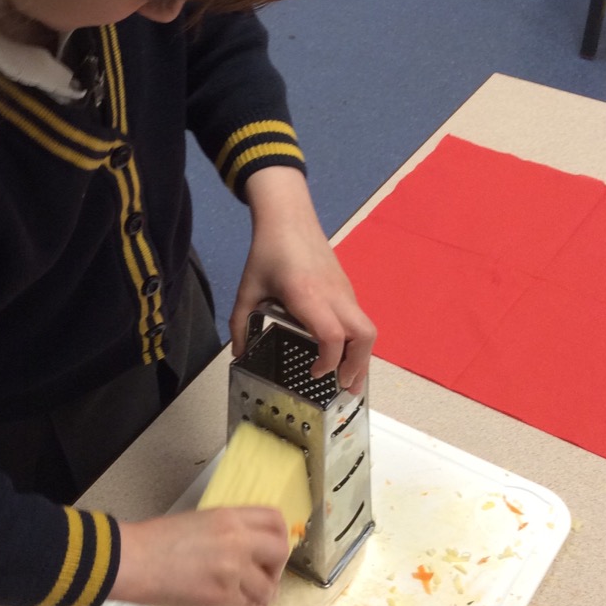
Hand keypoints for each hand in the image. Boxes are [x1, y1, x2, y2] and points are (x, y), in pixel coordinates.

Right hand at [112, 507, 287, 605]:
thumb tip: (243, 545)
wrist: (132, 560)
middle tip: (265, 574)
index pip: (274, 519)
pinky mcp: (222, 595)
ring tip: (253, 596)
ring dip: (264, 593)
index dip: (280, 535)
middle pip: (280, 550)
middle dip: (277, 566)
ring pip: (269, 586)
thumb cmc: (153, 540)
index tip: (273, 547)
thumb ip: (226, 530)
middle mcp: (236, 539)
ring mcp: (232, 568)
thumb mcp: (197, 521)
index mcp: (228, 516)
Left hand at [231, 166, 375, 393]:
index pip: (332, 335)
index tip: (315, 374)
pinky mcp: (347, 288)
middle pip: (364, 335)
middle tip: (345, 388)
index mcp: (307, 295)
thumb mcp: (247, 289)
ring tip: (349, 379)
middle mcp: (333, 295)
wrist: (289, 217)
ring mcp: (344, 291)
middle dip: (358, 365)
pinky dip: (357, 341)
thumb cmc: (267, 251)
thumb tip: (238, 354)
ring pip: (367, 328)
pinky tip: (343, 353)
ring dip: (362, 356)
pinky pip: (360, 319)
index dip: (329, 360)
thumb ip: (240, 323)